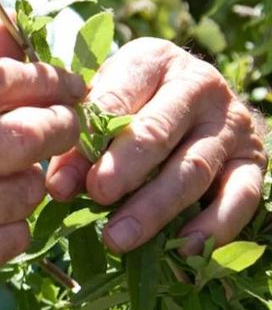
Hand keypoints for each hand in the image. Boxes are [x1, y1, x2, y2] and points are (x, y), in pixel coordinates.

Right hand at [0, 24, 83, 309]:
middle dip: (60, 126)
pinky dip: (15, 225)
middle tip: (71, 125)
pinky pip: (13, 237)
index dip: (42, 77)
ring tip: (16, 178)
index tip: (68, 85)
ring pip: (24, 189)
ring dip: (34, 181)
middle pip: (19, 134)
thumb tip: (12, 27)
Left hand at [44, 37, 267, 253]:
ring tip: (118, 238)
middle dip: (123, 169)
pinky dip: (213, 226)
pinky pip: (240, 196)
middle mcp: (199, 85)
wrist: (202, 93)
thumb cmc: (137, 95)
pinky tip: (182, 249)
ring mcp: (231, 123)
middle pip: (158, 132)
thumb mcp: (106, 98)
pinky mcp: (255, 159)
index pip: (116, 99)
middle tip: (96, 196)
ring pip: (193, 169)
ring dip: (154, 208)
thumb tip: (58, 186)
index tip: (59, 181)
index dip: (87, 142)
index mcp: (153, 60)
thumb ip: (81, 136)